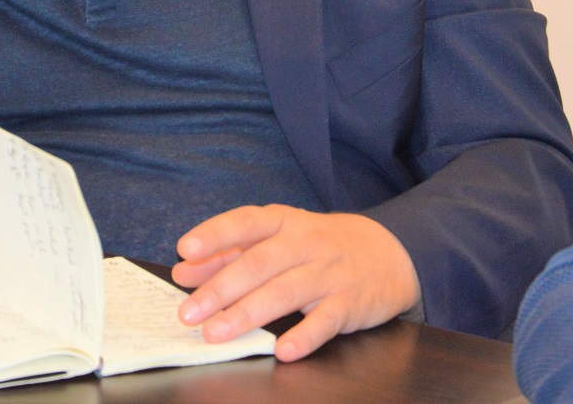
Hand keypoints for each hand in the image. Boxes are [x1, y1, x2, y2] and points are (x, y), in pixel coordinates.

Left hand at [172, 206, 419, 361]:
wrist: (388, 253)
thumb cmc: (318, 246)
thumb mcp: (278, 239)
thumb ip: (230, 254)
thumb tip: (185, 272)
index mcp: (283, 222)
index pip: (245, 222)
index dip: (215, 235)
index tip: (185, 250)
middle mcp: (305, 243)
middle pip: (259, 264)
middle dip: (220, 289)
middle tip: (189, 313)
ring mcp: (329, 273)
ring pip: (285, 292)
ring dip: (248, 314)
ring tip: (216, 333)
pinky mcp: (349, 303)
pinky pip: (325, 321)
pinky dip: (304, 336)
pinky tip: (282, 351)